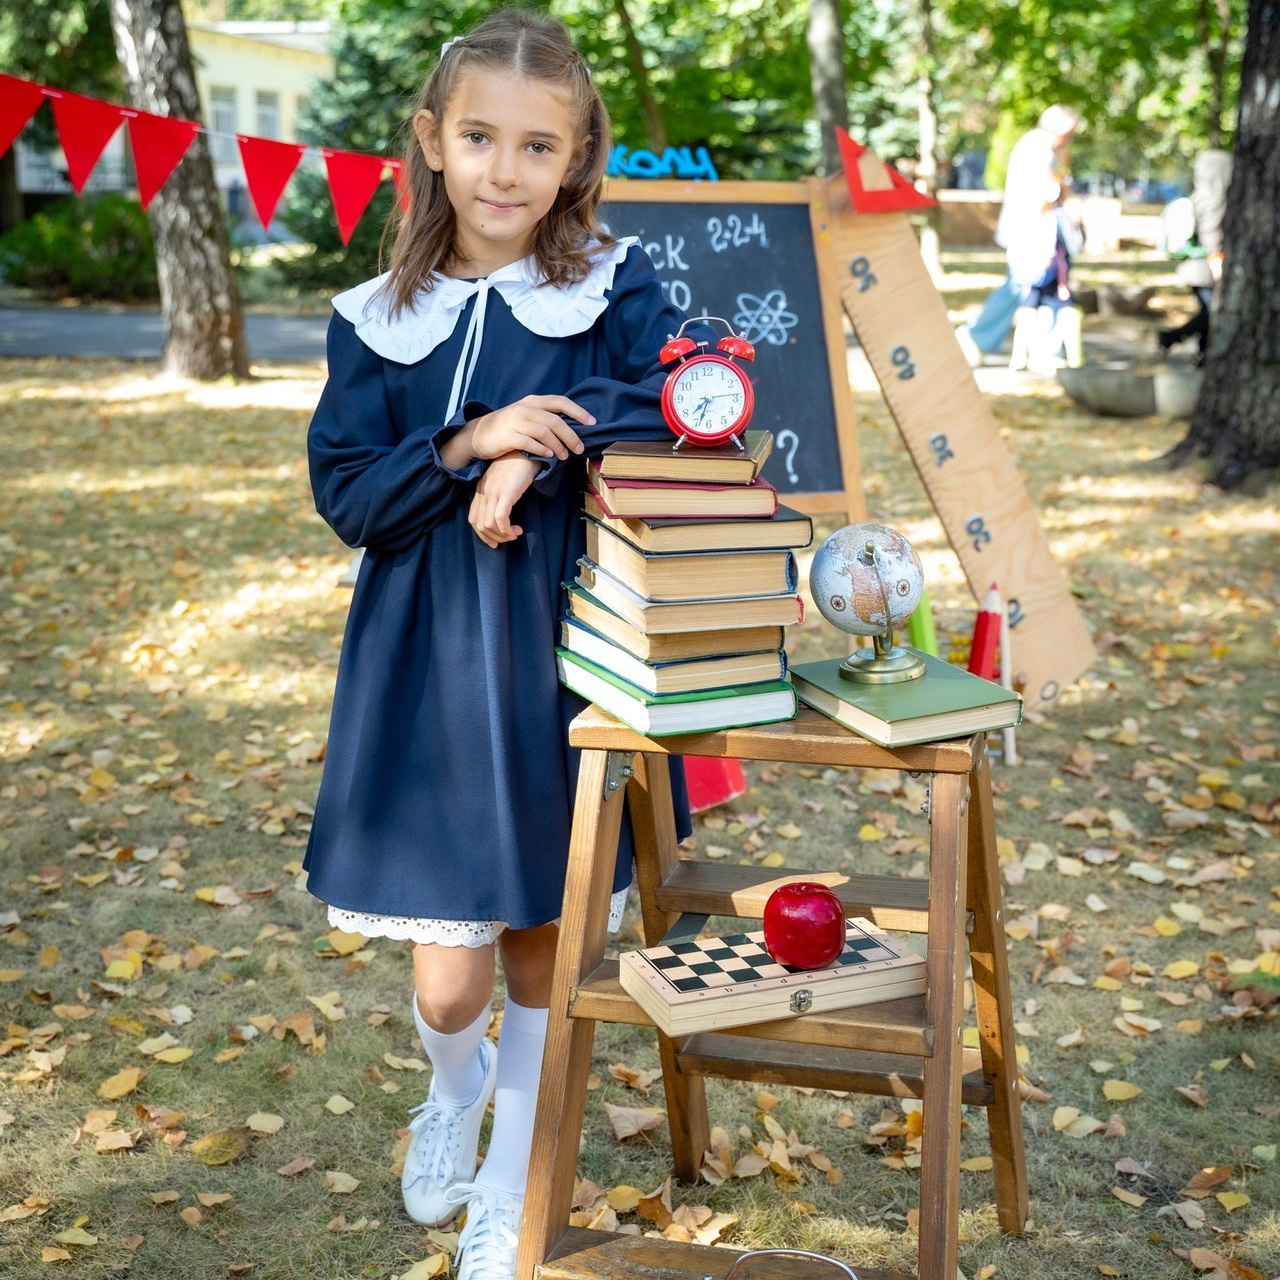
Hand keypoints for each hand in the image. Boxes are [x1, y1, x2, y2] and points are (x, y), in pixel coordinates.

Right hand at [469, 395, 592, 461]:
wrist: (479, 433)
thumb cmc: (508, 426)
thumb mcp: (526, 415)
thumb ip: (544, 416)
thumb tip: (572, 426)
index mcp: (533, 401)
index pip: (560, 401)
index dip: (578, 411)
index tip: (592, 423)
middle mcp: (525, 408)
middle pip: (555, 421)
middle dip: (571, 436)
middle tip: (580, 449)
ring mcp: (516, 421)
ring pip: (544, 432)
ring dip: (558, 446)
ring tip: (564, 456)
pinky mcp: (508, 436)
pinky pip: (529, 443)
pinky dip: (542, 450)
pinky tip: (549, 457)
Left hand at [469, 453, 540, 547]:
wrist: (527, 451)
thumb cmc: (518, 466)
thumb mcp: (503, 481)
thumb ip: (498, 495)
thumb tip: (502, 516)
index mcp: (481, 489)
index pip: (473, 518)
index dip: (482, 534)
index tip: (496, 542)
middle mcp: (483, 492)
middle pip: (478, 524)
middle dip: (492, 538)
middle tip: (507, 539)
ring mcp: (493, 492)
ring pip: (488, 524)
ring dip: (502, 535)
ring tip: (514, 534)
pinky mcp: (506, 493)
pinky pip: (500, 518)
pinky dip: (507, 529)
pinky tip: (516, 530)